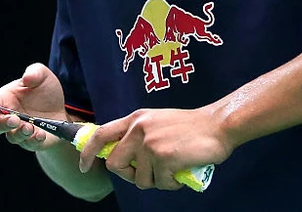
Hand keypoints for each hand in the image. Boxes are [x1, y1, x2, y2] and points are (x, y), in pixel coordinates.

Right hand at [0, 63, 67, 152]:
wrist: (61, 107)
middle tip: (15, 119)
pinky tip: (41, 134)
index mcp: (5, 100)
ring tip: (30, 127)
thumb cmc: (45, 90)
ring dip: (19, 133)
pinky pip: (29, 144)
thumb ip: (34, 72)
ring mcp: (19, 131)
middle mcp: (9, 117)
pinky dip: (33, 140)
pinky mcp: (32, 141)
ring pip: (12, 137)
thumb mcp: (43, 76)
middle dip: (2, 124)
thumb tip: (27, 78)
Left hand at [78, 107, 231, 190]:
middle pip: (115, 165)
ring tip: (173, 169)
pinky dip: (172, 183)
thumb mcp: (156, 122)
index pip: (100, 134)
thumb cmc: (190, 127)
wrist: (217, 124)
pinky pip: (160, 183)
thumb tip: (122, 156)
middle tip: (148, 174)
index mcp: (135, 119)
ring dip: (158, 181)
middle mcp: (138, 129)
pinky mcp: (163, 157)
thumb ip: (138, 134)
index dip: (88, 152)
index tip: (84, 166)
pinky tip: (182, 171)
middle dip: (130, 176)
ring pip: (141, 179)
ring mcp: (149, 143)